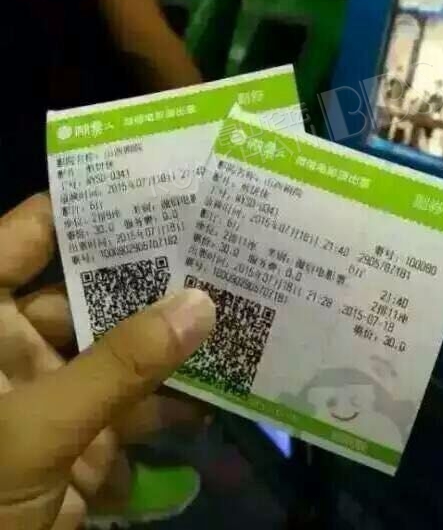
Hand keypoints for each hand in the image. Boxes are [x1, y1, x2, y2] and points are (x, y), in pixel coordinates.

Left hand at [0, 194, 214, 529]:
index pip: (30, 237)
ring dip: (171, 345)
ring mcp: (50, 394)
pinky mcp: (79, 440)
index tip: (153, 186)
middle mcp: (16, 345)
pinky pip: (131, 409)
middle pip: (88, 293)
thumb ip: (120, 365)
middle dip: (151, 278)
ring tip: (236, 312)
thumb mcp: (36, 424)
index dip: (85, 208)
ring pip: (119, 353)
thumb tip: (200, 305)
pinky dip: (171, 407)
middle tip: (217, 249)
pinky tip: (221, 393)